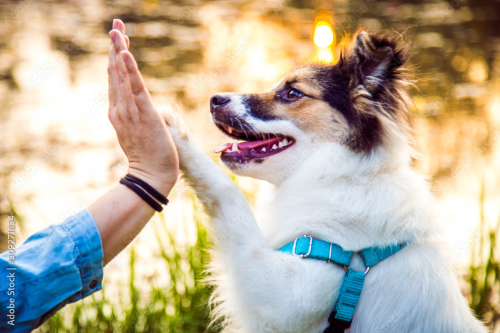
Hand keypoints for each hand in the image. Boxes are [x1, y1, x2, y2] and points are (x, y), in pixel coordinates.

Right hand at [107, 19, 178, 195]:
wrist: (151, 176)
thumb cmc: (149, 156)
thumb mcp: (139, 131)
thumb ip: (137, 116)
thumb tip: (142, 108)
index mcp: (119, 111)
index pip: (116, 78)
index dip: (117, 56)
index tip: (119, 38)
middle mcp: (120, 108)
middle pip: (115, 72)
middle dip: (115, 46)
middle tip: (116, 24)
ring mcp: (130, 111)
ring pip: (122, 76)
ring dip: (119, 51)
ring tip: (117, 30)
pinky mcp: (143, 113)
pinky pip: (134, 87)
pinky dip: (129, 70)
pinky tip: (125, 53)